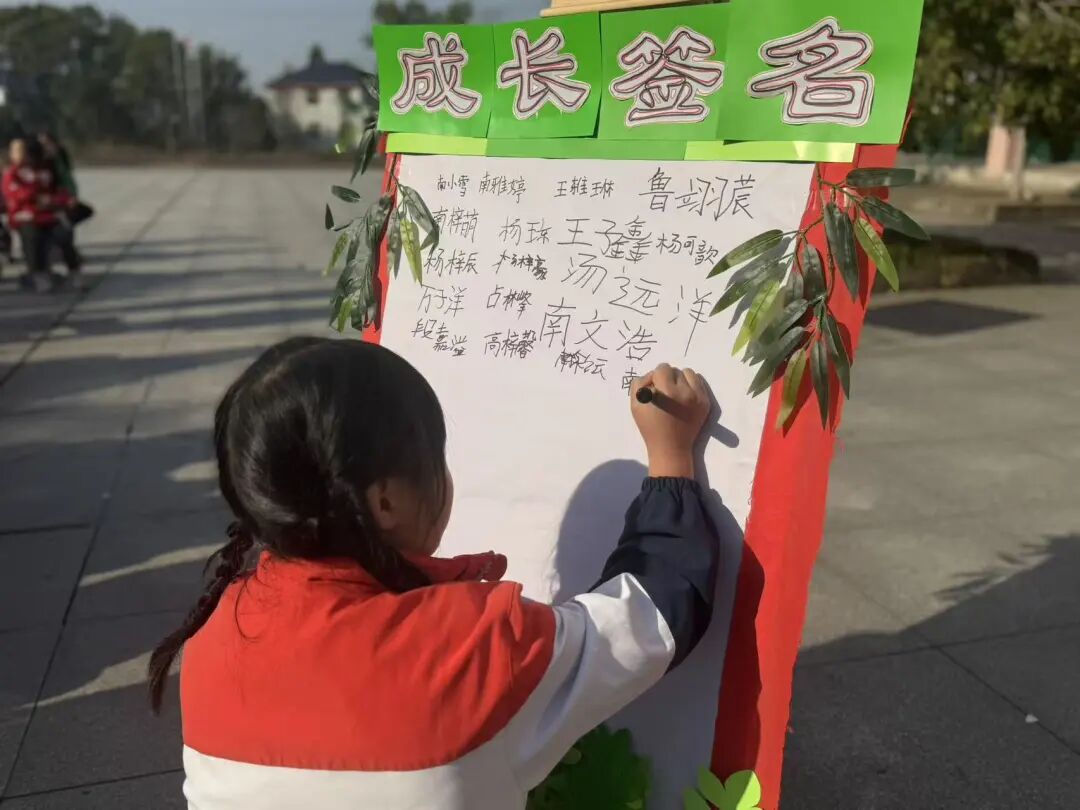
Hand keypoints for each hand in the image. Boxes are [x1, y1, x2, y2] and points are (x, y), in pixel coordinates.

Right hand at [630, 364, 710, 478]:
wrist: (671, 447)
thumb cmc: (650, 427)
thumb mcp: (635, 405)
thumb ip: (640, 384)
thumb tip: (652, 375)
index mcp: (666, 392)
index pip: (662, 368)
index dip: (655, 377)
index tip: (654, 389)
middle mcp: (685, 392)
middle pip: (675, 370)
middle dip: (668, 379)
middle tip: (664, 393)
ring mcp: (698, 397)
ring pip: (688, 373)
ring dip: (681, 379)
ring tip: (675, 393)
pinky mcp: (705, 402)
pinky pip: (699, 382)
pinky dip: (691, 386)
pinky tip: (684, 397)